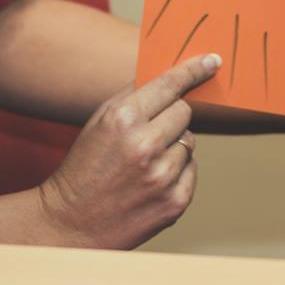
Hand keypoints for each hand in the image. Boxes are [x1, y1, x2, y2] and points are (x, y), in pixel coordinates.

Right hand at [36, 54, 218, 249]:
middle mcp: (145, 146)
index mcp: (122, 119)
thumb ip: (132, 98)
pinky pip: (191, 170)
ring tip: (143, 164)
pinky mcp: (175, 202)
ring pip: (190, 141)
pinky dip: (177, 172)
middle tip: (149, 132)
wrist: (71, 224)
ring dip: (173, 147)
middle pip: (184, 112)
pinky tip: (150, 182)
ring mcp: (163, 176)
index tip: (213, 61)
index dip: (193, 70)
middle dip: (171, 117)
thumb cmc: (84, 168)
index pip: (170, 85)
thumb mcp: (98, 123)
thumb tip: (172, 77)